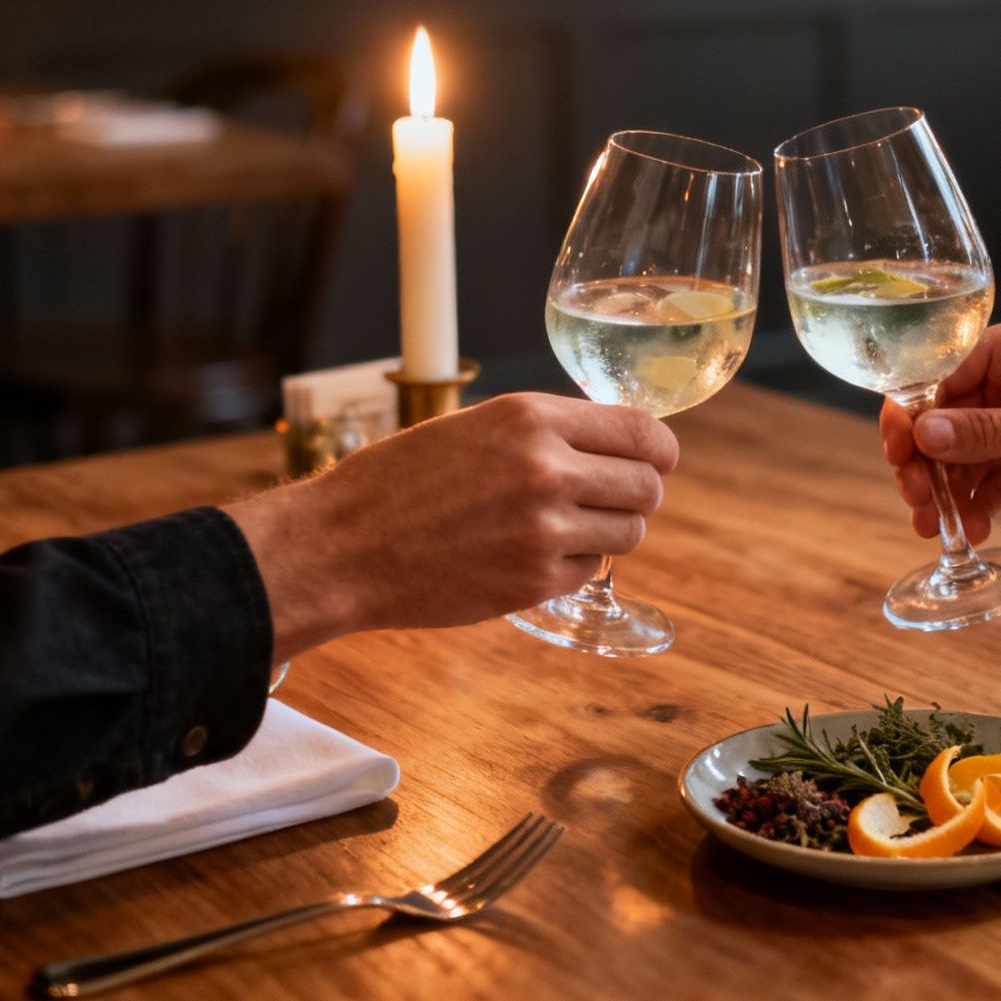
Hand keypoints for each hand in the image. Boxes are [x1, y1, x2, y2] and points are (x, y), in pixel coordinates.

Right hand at [226, 393, 678, 659]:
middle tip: (610, 499)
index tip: (657, 459)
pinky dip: (572, 565)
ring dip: (609, 531)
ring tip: (566, 528)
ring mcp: (543, 529)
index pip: (640, 430)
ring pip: (629, 533)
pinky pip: (589, 570)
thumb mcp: (474, 427)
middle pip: (647, 485)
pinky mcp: (533, 582)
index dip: (658, 449)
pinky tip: (529, 555)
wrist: (342, 547)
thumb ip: (544, 432)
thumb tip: (611, 443)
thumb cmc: (397, 482)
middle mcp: (546, 469)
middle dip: (638, 493)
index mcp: (530, 418)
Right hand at [879, 317, 1000, 540]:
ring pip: (960, 456)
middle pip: (943, 419)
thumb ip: (988, 431)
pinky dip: (975, 505)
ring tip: (936, 527)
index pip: (941, 374)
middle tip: (916, 499)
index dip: (912, 413)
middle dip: (924, 460)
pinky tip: (972, 530)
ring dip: (944, 490)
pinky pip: (987, 482)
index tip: (899, 453)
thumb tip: (925, 433)